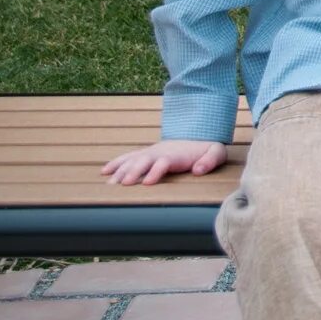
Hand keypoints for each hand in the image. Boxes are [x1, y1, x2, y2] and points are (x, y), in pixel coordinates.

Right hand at [101, 139, 227, 185]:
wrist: (199, 134)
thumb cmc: (207, 148)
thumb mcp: (216, 152)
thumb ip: (210, 160)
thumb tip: (198, 170)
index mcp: (176, 155)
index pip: (163, 163)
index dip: (155, 172)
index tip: (147, 183)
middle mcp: (160, 153)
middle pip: (144, 161)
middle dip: (133, 172)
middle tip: (122, 184)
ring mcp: (151, 152)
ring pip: (132, 160)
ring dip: (120, 170)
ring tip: (110, 183)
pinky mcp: (145, 153)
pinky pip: (128, 157)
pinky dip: (116, 163)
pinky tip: (104, 172)